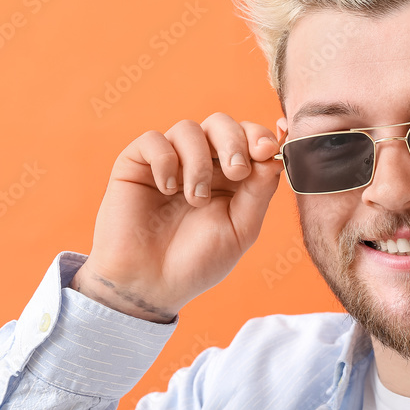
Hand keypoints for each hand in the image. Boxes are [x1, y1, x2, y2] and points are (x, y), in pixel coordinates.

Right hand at [70, 112, 281, 321]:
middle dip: (234, 141)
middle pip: (221, 124)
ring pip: (188, 128)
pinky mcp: (136, 164)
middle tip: (236, 172)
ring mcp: (168, 161)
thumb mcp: (241, 229)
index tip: (266, 150)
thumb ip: (259, 191)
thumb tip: (273, 156)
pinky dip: (166, 161)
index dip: (259, 136)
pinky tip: (168, 190)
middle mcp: (201, 163)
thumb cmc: (198, 261)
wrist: (151, 285)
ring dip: (199, 162)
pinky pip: (153, 139)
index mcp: (230, 176)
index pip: (248, 138)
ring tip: (196, 199)